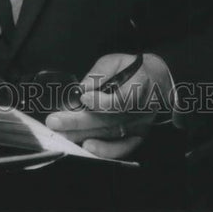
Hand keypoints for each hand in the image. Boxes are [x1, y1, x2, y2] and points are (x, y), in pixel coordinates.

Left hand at [44, 53, 172, 159]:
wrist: (157, 80)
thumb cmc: (132, 68)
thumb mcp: (115, 61)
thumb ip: (99, 73)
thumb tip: (82, 89)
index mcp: (140, 85)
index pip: (122, 100)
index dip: (102, 102)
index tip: (83, 98)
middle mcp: (142, 109)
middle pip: (109, 120)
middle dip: (79, 122)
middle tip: (55, 121)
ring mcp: (140, 125)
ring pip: (110, 134)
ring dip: (84, 135)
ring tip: (61, 134)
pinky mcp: (138, 136)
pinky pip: (122, 148)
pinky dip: (105, 150)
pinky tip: (86, 147)